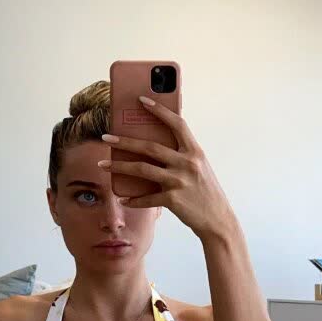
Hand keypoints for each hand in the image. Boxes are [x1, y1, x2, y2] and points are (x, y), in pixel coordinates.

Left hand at [99, 97, 233, 238]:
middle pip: (150, 147)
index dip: (159, 110)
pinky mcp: (173, 200)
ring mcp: (179, 181)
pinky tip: (123, 198)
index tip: (141, 100)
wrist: (218, 220)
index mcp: (194, 152)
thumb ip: (182, 155)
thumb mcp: (199, 167)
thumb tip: (154, 147)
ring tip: (103, 164)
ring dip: (119, 166)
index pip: (177, 124)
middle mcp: (187, 163)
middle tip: (106, 137)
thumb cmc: (206, 192)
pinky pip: (146, 198)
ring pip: (142, 169)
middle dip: (125, 141)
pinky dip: (133, 199)